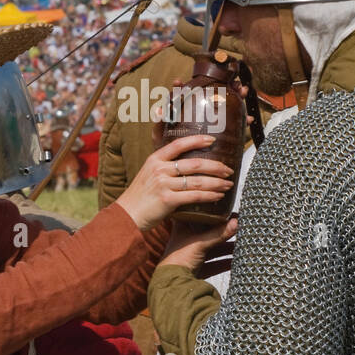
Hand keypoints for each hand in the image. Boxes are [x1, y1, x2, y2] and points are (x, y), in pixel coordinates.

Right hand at [114, 133, 232, 231]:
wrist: (127, 214)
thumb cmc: (140, 196)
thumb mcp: (148, 174)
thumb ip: (164, 167)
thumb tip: (186, 163)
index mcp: (155, 159)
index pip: (179, 144)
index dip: (197, 140)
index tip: (212, 140)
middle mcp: (159, 169)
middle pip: (194, 164)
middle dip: (215, 166)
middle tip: (228, 170)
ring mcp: (163, 184)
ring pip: (197, 181)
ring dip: (216, 183)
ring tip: (228, 184)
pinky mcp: (167, 199)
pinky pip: (194, 196)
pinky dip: (209, 196)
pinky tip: (218, 196)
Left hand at [160, 216, 238, 271]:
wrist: (172, 284)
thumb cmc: (177, 260)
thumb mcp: (200, 243)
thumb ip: (219, 234)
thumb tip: (235, 222)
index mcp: (183, 228)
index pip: (199, 216)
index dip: (212, 214)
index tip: (227, 212)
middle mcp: (187, 240)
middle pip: (209, 233)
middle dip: (224, 232)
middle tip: (239, 227)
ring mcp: (192, 255)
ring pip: (213, 249)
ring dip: (227, 248)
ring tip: (241, 244)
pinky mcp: (198, 269)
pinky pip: (215, 264)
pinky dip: (225, 262)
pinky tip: (236, 261)